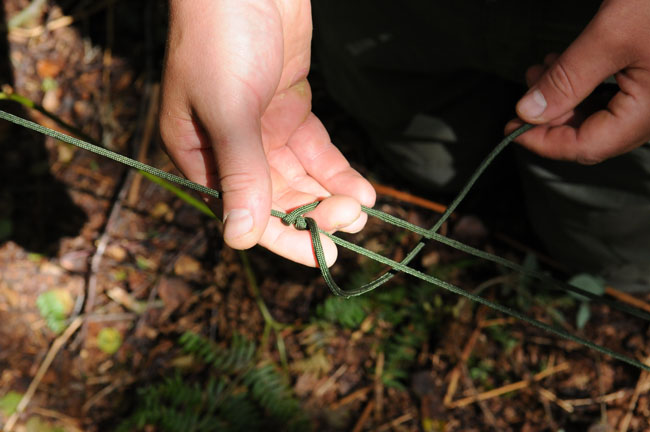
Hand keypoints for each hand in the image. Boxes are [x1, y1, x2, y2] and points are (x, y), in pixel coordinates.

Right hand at [160, 0, 374, 266]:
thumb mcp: (227, 109)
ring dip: (331, 194)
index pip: (241, 211)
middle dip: (315, 212)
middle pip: (277, 197)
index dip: (283, 236)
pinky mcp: (290, 108)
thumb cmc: (220, 37)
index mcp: (200, 153)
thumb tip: (239, 239)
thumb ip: (240, 173)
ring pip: (301, 177)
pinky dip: (337, 169)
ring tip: (363, 208)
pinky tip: (362, 186)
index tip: (323, 254)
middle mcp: (230, 148)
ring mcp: (263, 129)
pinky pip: (316, 150)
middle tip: (351, 219)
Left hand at [507, 0, 649, 163]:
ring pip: (600, 115)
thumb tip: (528, 111)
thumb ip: (567, 78)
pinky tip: (565, 64)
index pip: (587, 147)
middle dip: (551, 115)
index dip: (543, 142)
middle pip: (592, 134)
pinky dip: (583, 85)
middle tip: (526, 90)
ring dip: (564, 97)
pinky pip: (615, 96)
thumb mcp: (610, 36)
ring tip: (542, 70)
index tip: (511, 129)